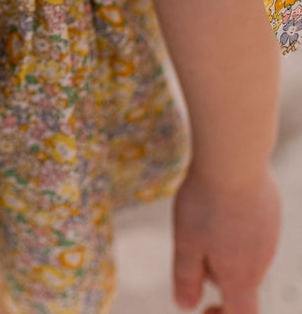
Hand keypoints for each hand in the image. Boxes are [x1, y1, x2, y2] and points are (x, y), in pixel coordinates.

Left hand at [172, 165, 279, 313]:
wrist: (235, 158)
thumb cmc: (206, 201)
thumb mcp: (186, 242)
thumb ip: (186, 277)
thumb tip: (185, 305)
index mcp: (240, 275)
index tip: (205, 309)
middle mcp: (262, 259)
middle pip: (241, 281)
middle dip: (217, 273)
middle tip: (194, 243)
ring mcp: (271, 233)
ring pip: (247, 253)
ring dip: (226, 247)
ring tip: (204, 215)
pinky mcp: (272, 210)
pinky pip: (254, 229)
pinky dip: (236, 225)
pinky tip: (220, 199)